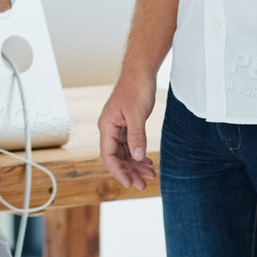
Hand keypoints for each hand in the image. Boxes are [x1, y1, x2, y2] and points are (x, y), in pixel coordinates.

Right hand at [97, 71, 157, 190]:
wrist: (140, 71)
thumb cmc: (136, 88)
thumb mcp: (137, 114)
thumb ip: (136, 136)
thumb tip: (136, 158)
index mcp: (107, 126)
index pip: (108, 155)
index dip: (118, 171)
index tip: (130, 183)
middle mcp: (109, 128)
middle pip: (116, 157)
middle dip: (128, 171)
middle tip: (143, 184)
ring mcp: (117, 127)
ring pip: (124, 152)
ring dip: (135, 165)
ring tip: (149, 175)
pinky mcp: (126, 124)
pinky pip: (130, 145)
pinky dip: (138, 154)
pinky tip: (147, 162)